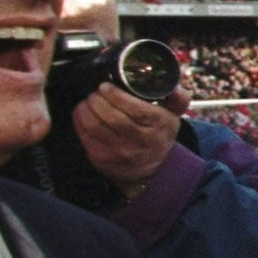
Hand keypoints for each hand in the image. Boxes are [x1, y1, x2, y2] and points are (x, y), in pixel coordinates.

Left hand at [70, 84, 188, 196]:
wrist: (152, 171)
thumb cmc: (158, 136)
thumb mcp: (173, 117)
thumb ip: (177, 98)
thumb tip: (178, 86)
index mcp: (159, 126)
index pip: (134, 109)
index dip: (115, 95)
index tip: (105, 86)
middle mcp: (141, 141)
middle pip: (111, 117)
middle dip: (97, 100)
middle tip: (94, 93)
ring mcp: (120, 153)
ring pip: (95, 127)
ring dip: (85, 110)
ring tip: (87, 101)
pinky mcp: (103, 160)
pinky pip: (85, 137)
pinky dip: (79, 122)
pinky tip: (81, 113)